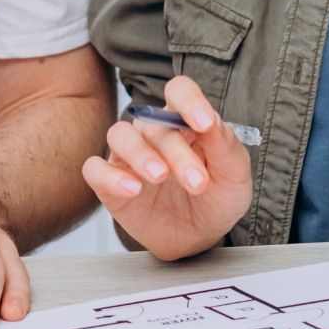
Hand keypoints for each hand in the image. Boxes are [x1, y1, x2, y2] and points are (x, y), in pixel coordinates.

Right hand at [80, 76, 251, 261]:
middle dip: (177, 153)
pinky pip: (95, 169)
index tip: (203, 124)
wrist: (200, 237)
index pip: (179, 91)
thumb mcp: (233, 174)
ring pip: (119, 135)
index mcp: (185, 121)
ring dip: (139, 153)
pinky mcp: (109, 183)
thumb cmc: (217, 197)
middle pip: (154, 123)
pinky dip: (110, 176)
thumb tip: (212, 119)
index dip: (189, 101)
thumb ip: (225, 145)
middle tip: (197, 183)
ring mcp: (129, 156)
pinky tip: (133, 189)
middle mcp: (153, 132)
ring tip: (160, 176)